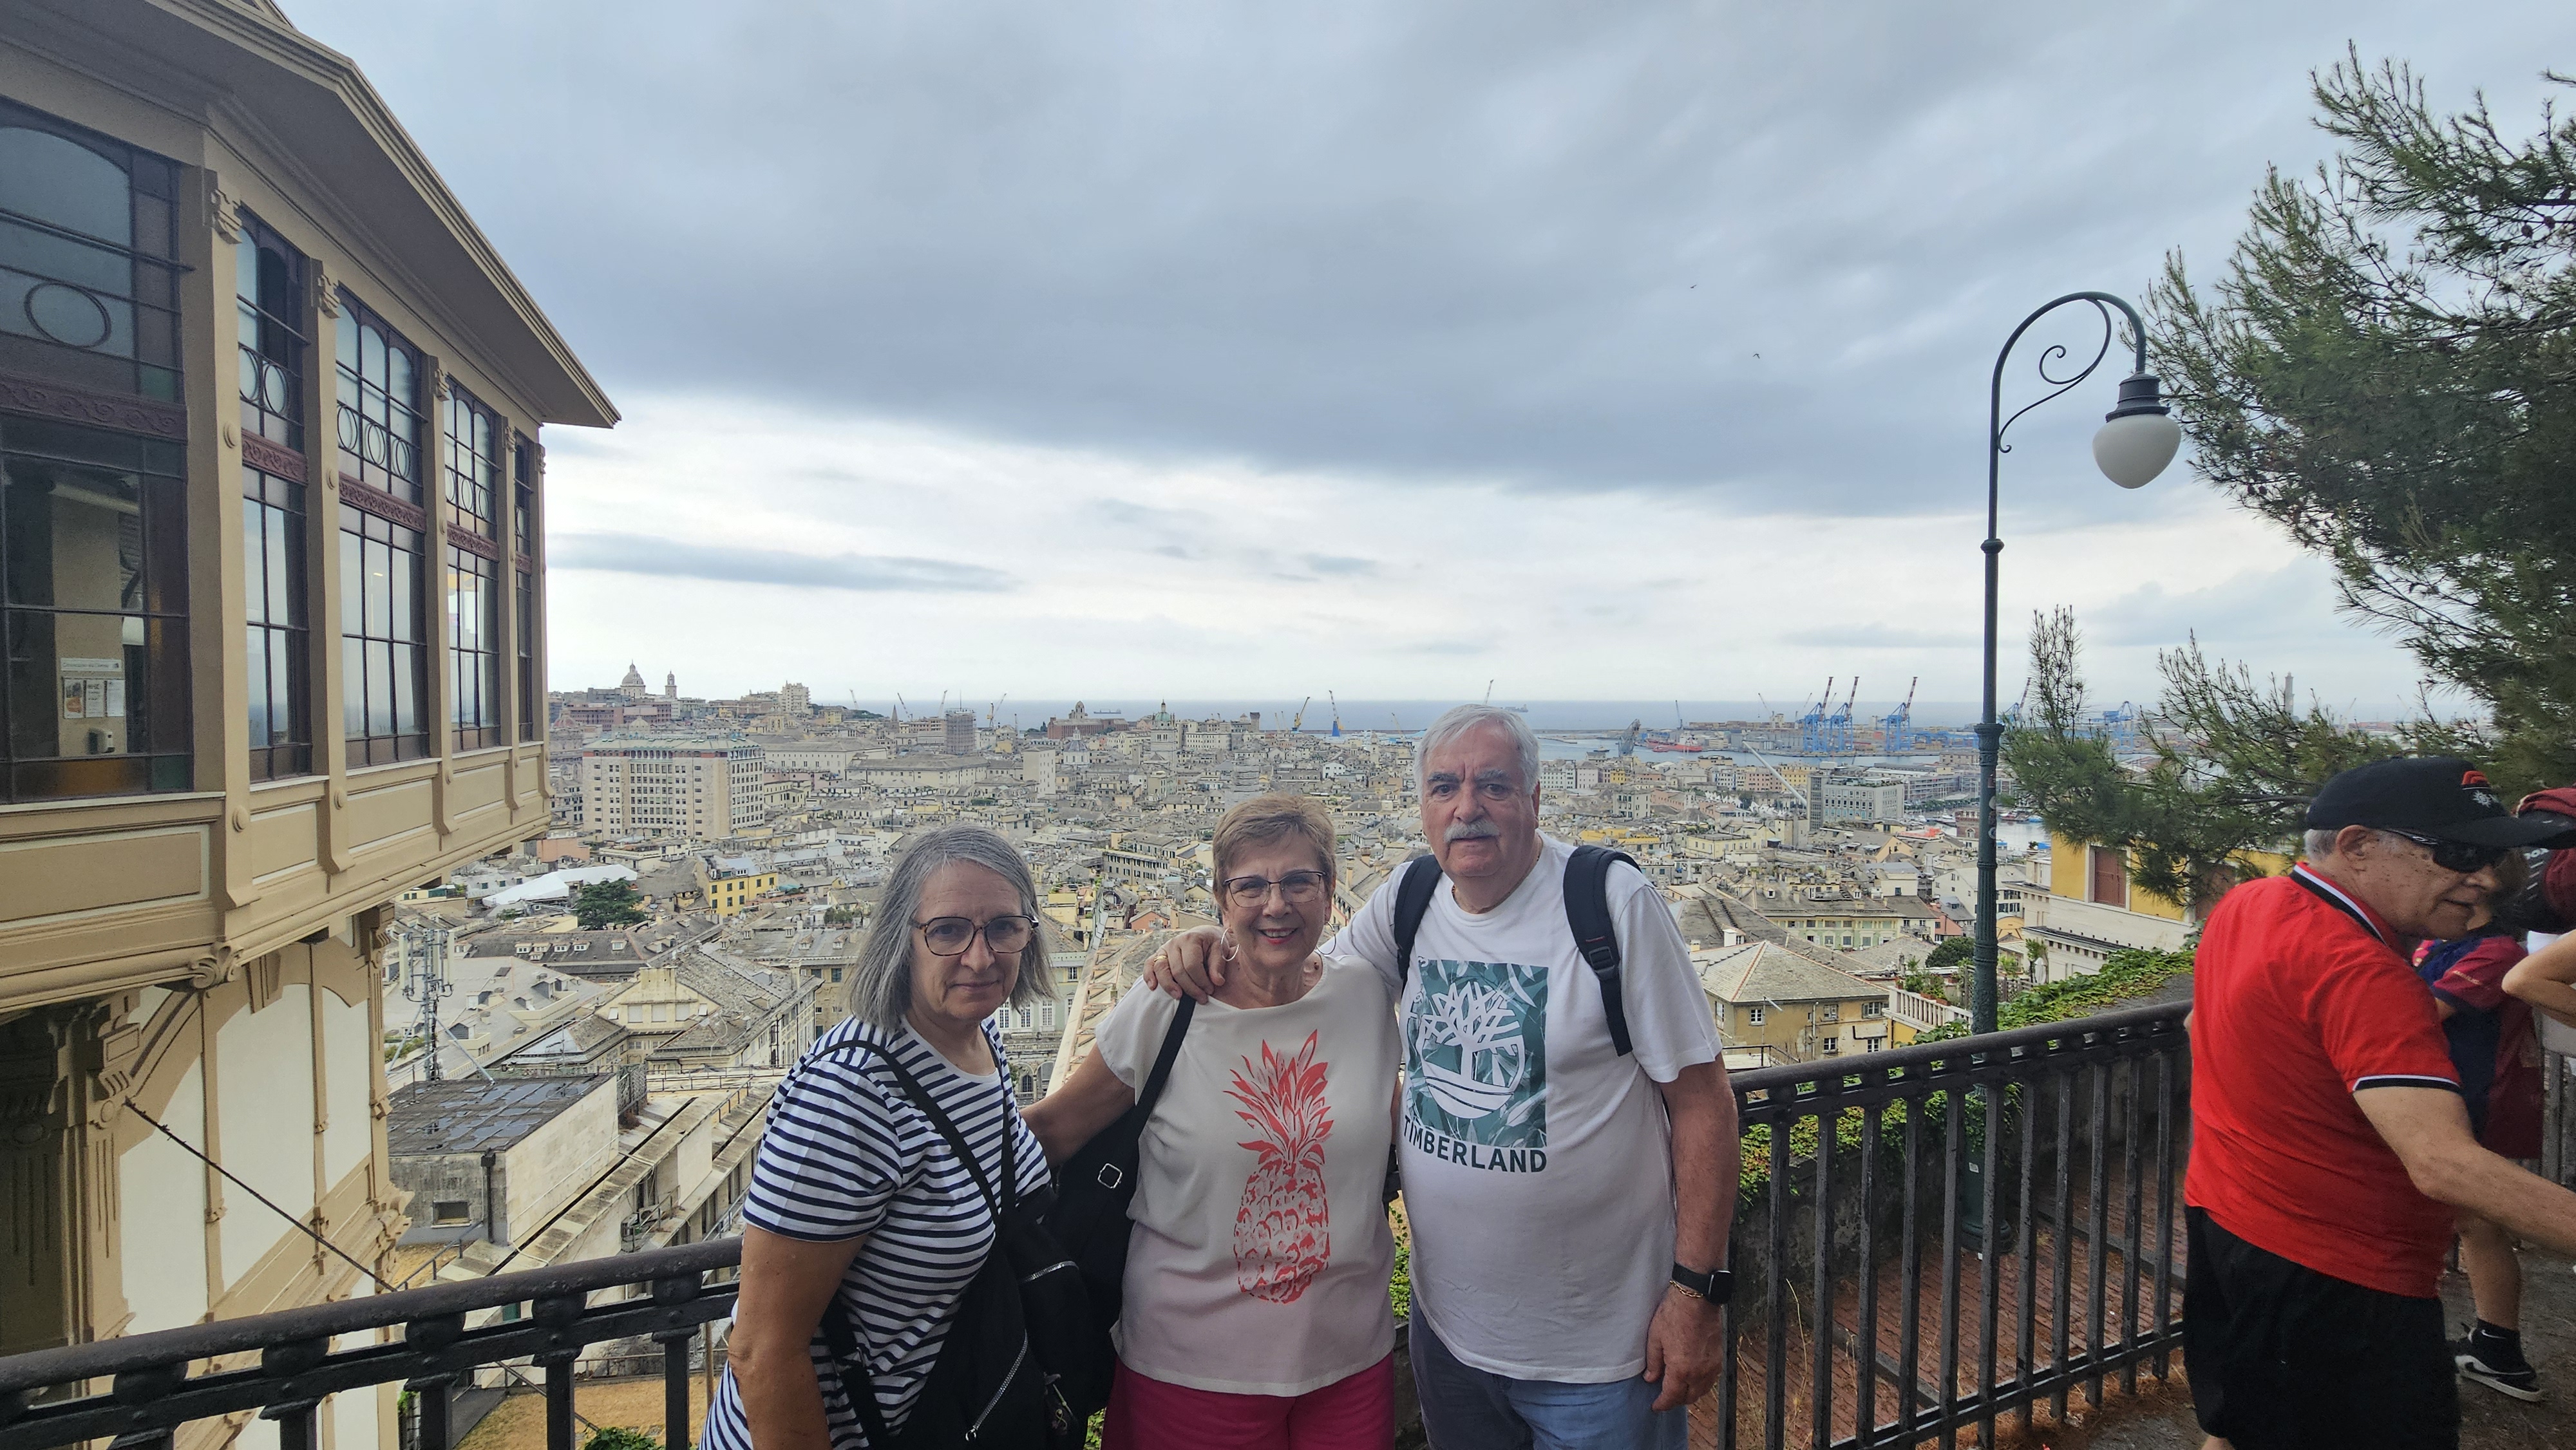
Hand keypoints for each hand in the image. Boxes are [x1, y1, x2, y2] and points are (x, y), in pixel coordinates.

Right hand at [1142, 926, 1232, 1001]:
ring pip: (1161, 968)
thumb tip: (1217, 981)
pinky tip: (1153, 987)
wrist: (1205, 934)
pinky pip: (1149, 964)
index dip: (1201, 981)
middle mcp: (1175, 942)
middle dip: (1190, 987)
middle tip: (1201, 998)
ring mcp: (1165, 948)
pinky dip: (1149, 975)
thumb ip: (1218, 965)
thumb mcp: (1221, 949)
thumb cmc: (1213, 943)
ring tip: (1178, 996)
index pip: (1192, 965)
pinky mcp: (1159, 954)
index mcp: (1191, 939)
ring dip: (1168, 985)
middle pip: (1177, 970)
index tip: (1210, 990)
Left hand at [1641, 1285, 1723, 1411]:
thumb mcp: (1655, 1338)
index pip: (1672, 1397)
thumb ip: (1653, 1362)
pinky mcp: (1718, 1358)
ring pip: (1701, 1391)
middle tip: (1665, 1398)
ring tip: (1678, 1390)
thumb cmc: (1674, 1315)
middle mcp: (1699, 1372)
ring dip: (1689, 1394)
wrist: (1697, 1299)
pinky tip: (1692, 1378)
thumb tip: (1650, 1378)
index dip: (1662, 1404)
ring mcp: (1711, 1366)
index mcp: (1681, 1369)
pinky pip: (1710, 1380)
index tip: (1655, 1406)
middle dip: (1675, 1401)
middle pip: (1688, 1398)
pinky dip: (1700, 1385)